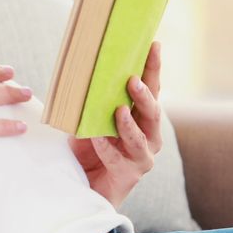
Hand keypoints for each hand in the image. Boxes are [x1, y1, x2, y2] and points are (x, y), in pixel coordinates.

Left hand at [68, 41, 163, 208]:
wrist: (85, 187)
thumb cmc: (88, 149)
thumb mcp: (86, 120)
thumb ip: (89, 102)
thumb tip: (78, 73)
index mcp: (141, 117)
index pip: (151, 89)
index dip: (152, 68)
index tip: (153, 45)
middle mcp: (149, 135)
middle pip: (152, 111)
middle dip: (144, 94)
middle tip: (132, 79)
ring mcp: (143, 155)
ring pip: (141, 136)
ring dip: (129, 122)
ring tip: (119, 109)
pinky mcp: (130, 174)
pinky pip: (118, 158)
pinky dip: (106, 147)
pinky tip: (97, 138)